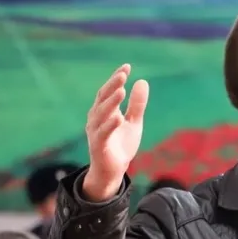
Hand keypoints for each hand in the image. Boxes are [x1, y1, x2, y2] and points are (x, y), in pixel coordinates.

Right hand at [83, 64, 149, 200]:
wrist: (113, 171)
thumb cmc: (121, 145)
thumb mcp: (133, 122)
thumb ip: (137, 104)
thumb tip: (142, 81)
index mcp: (103, 111)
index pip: (108, 91)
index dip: (116, 79)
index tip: (127, 67)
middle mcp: (96, 119)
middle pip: (103, 98)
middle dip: (112, 85)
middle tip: (123, 74)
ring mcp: (95, 132)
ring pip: (101, 114)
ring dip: (111, 102)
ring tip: (121, 91)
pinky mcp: (98, 146)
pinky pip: (103, 134)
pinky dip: (110, 125)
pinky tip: (119, 117)